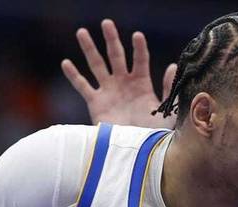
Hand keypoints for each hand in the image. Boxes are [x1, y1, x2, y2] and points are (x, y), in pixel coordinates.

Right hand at [61, 19, 175, 128]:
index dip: (138, 48)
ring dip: (89, 49)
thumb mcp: (167, 113)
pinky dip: (74, 75)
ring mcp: (108, 92)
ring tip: (82, 32)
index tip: (137, 35)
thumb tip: (172, 66)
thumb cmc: (155, 135)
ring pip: (96, 65)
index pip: (139, 61)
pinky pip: (83, 86)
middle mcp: (123, 84)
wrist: (136, 153)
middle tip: (107, 23)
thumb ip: (169, 91)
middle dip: (111, 40)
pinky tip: (66, 63)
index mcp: (142, 85)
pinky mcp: (95, 103)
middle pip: (116, 56)